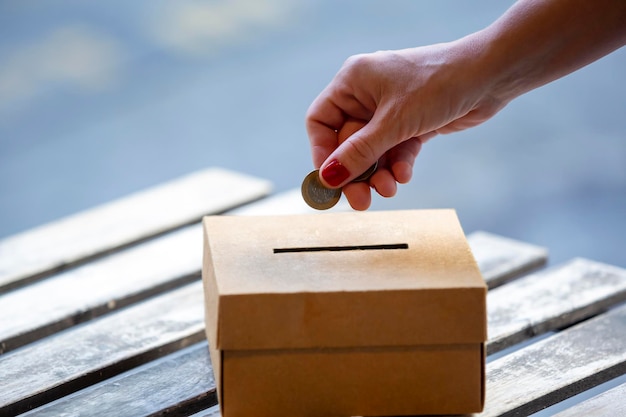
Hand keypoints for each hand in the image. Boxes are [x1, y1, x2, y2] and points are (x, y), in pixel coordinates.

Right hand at [306, 44, 506, 209]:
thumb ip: (359, 153)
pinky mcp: (411, 123)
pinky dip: (398, 165)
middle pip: (347, 143)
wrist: (491, 75)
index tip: (330, 180)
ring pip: (373, 151)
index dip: (322, 153)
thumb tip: (327, 178)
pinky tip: (405, 175)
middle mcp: (367, 95)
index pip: (320, 122)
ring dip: (379, 173)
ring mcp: (390, 110)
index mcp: (353, 82)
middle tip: (361, 201)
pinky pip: (395, 150)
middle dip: (357, 172)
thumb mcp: (393, 123)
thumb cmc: (438, 84)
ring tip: (390, 189)